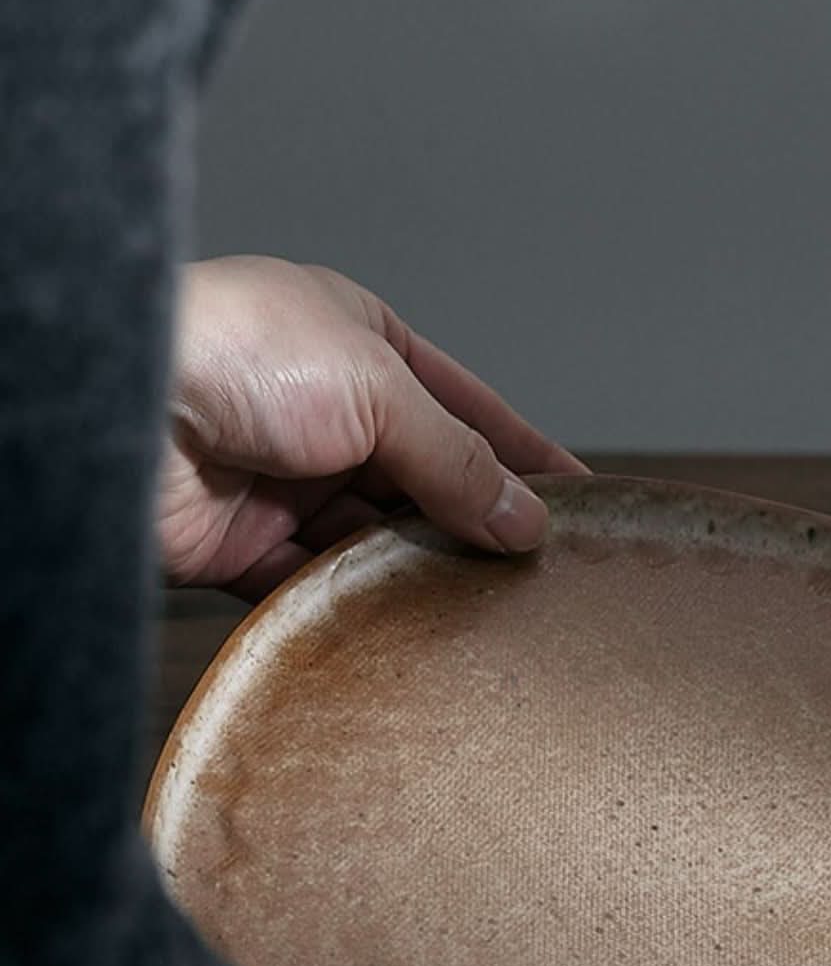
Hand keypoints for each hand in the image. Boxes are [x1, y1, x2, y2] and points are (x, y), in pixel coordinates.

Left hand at [160, 256, 586, 598]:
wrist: (115, 409)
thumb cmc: (234, 353)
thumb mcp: (378, 388)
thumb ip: (457, 458)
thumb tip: (524, 518)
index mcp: (356, 342)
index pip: (465, 407)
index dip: (525, 452)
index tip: (580, 499)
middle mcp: (320, 410)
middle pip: (424, 477)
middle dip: (476, 518)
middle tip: (538, 567)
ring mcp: (281, 479)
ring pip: (377, 538)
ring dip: (421, 565)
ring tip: (484, 602)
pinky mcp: (241, 546)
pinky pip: (318, 584)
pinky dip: (359, 603)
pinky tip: (405, 623)